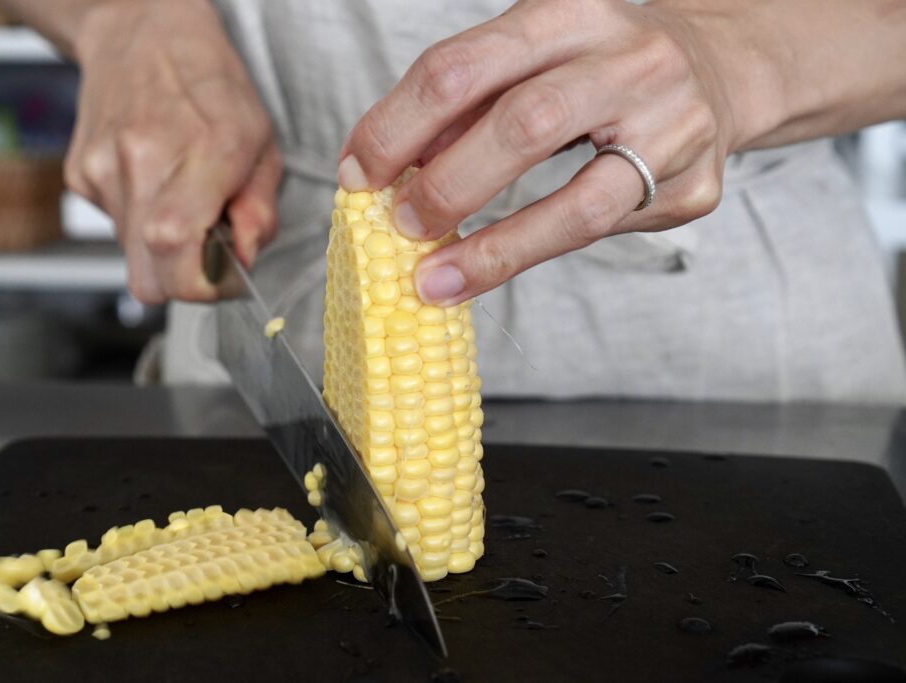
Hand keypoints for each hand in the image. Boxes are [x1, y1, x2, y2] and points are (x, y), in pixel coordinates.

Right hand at [66, 0, 279, 303]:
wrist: (142, 32)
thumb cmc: (211, 85)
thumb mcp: (262, 144)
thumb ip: (260, 210)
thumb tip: (243, 258)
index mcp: (203, 155)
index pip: (178, 258)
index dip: (202, 287)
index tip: (222, 277)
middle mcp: (145, 163)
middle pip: (148, 279)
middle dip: (181, 280)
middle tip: (205, 251)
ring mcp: (103, 168)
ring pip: (130, 257)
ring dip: (159, 248)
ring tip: (180, 202)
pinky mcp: (79, 173)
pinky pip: (113, 227)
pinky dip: (137, 220)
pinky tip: (151, 182)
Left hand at [339, 0, 773, 304]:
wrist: (717, 70)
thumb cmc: (598, 67)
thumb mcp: (529, 58)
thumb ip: (465, 106)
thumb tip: (390, 166)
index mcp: (567, 14)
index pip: (463, 67)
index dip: (398, 125)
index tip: (357, 172)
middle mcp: (628, 59)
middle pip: (523, 123)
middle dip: (447, 184)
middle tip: (398, 223)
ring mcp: (672, 123)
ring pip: (578, 198)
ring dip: (493, 244)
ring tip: (433, 272)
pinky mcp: (693, 183)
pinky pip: (605, 233)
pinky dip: (534, 254)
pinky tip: (487, 269)